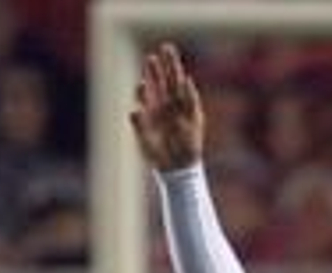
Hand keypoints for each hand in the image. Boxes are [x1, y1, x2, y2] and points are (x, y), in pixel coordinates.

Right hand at [131, 42, 204, 171]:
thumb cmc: (190, 144)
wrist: (180, 167)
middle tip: (151, 57)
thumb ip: (191, 100)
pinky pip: (137, 119)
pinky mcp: (143, 130)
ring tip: (141, 83)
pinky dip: (137, 115)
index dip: (170, 62)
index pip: (173, 77)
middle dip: (154, 69)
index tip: (167, 47)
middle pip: (157, 82)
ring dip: (142, 89)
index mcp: (177, 101)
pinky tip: (137, 110)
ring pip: (144, 97)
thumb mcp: (194, 119)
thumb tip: (187, 79)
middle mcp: (163, 104)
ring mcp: (152, 115)